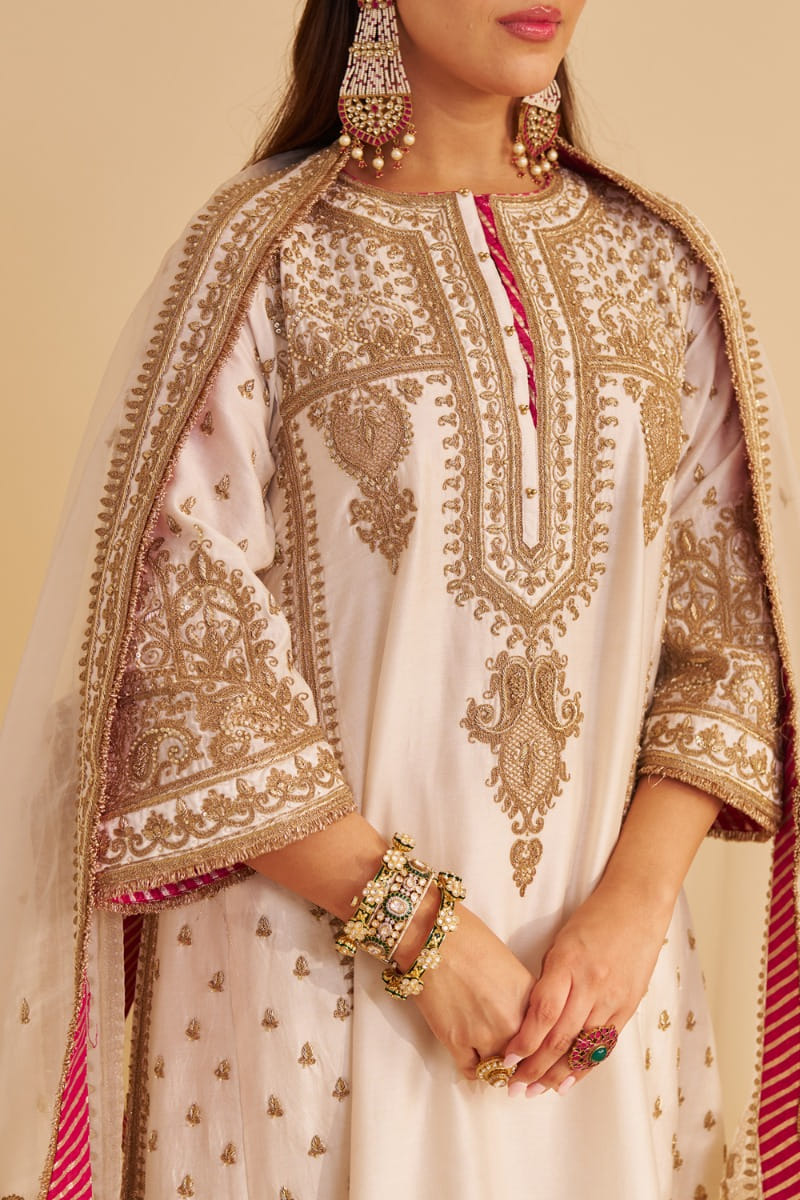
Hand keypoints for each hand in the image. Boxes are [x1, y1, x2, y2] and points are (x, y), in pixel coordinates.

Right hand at [411, 904, 533, 1078]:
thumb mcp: (512, 968)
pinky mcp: (456, 1042)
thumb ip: (523, 1000)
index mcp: (532, 1001)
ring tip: (489, 1055)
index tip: (534, 1055)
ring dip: (495, 1065)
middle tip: (511, 1060)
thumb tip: (523, 1022)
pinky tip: (471, 1056)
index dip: (539, 1050)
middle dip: (518, 1061)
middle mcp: (513, 1022)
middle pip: (524, 1061)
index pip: (544, 1042)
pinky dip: (473, 1067)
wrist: (434, 936)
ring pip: (498, 1070)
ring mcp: (485, 1035)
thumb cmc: (471, 941)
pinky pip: (472, 1071)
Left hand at [502, 879, 672, 1096]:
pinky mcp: (629, 1005)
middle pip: (561, 1037)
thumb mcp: (561, 942)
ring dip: (558, 1073)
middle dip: (535, 1067)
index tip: (506, 1059)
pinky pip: (605, 1043)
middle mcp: (592, 984)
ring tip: (537, 1091)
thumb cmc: (594, 917)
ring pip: (583, 1046)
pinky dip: (586, 1065)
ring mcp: (613, 997)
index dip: (524, 1041)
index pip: (543, 1013)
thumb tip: (532, 1015)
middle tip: (514, 1088)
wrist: (638, 904)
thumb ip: (549, 979)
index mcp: (568, 964)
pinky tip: (570, 1080)